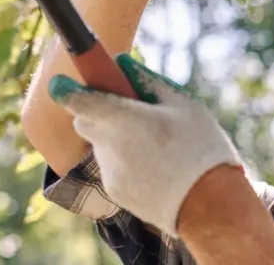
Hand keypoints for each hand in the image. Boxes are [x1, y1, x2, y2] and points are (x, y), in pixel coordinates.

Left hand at [48, 54, 241, 236]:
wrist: (212, 208)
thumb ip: (147, 81)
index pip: (79, 101)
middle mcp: (110, 147)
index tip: (61, 83)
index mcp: (125, 120)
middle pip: (83, 122)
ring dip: (114, 137)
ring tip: (153, 143)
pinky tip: (154, 165)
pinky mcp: (115, 192)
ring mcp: (110, 172)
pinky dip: (123, 160)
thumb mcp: (183, 104)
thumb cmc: (201, 148)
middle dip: (96, 111)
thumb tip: (122, 64)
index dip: (67, 90)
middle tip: (126, 109)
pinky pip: (111, 166)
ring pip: (100, 145)